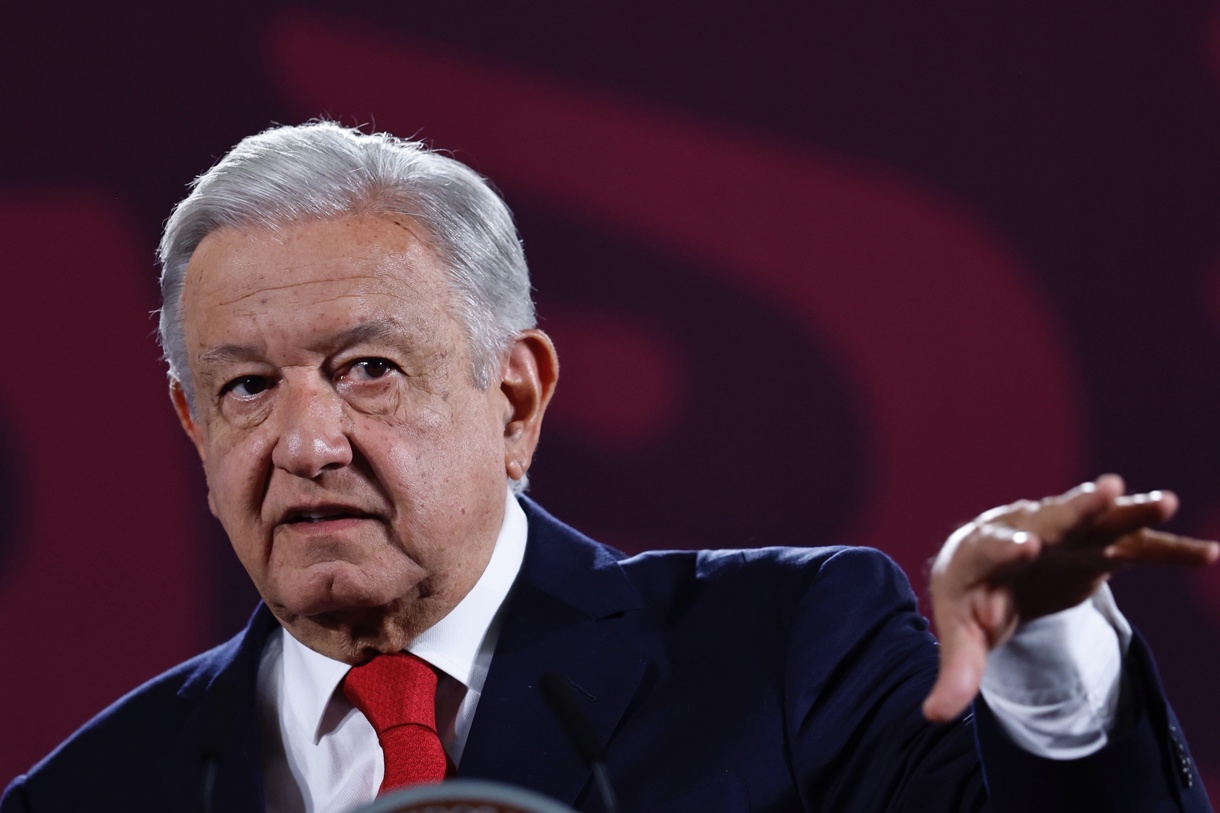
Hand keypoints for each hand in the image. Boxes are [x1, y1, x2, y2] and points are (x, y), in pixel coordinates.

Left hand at [921, 474, 1218, 722]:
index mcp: (981, 552)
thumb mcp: (961, 636)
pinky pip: (1136, 546)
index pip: (994, 548)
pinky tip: (1210, 554)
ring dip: (1129, 510)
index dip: (1009, 547)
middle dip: (1077, 506)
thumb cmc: (971, 604)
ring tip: (1165, 501)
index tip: (1027, 547)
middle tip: (1104, 488)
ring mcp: (1064, 535)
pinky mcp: (1097, 548)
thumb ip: (957, 671)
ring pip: (1099, 519)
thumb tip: (933, 716)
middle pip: (1050, 518)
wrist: (989, 573)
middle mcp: (1023, 531)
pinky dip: (1168, 548)